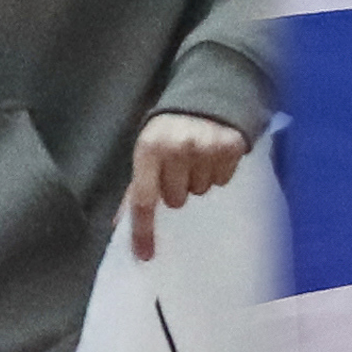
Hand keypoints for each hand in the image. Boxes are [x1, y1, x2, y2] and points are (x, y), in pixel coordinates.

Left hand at [125, 111, 249, 257]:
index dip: (143, 231)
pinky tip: (213, 156)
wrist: (204, 95)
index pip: (143, 200)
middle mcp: (177, 148)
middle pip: (176, 200)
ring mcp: (206, 147)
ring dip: (198, 180)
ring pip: (201, 191)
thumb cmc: (168, 131)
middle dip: (176, 190)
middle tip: (178, 170)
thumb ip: (135, 190)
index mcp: (149, 149)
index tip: (145, 255)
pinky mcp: (230, 146)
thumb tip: (121, 225)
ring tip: (196, 159)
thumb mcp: (147, 152)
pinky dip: (218, 172)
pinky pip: (223, 180)